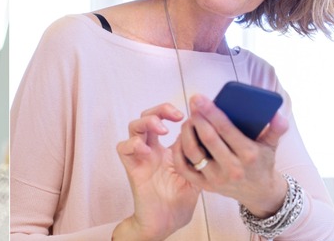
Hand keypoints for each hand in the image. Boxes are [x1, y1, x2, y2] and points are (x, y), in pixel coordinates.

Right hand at [113, 103, 200, 240]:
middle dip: (159, 110)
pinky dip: (132, 144)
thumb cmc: (179, 201)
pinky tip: (146, 150)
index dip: (171, 111)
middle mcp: (151, 150)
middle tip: (176, 115)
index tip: (188, 114)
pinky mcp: (133, 168)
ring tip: (162, 129)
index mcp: (166, 149)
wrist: (166, 223)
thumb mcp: (197, 174)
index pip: (163, 120)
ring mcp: (141, 158)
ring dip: (147, 122)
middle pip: (146, 117)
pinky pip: (123, 148)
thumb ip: (199, 156)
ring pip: (134, 127)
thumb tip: (210, 136)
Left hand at [172, 94, 288, 217]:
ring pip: (193, 152)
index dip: (211, 112)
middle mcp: (232, 168)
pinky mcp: (204, 186)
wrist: (258, 192)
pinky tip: (180, 137)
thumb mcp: (272, 145)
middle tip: (193, 103)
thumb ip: (276, 129)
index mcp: (248, 155)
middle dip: (197, 118)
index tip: (199, 98)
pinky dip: (178, 151)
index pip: (226, 130)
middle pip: (208, 139)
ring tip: (189, 119)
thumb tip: (277, 114)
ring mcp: (216, 179)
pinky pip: (184, 167)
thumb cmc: (262, 162)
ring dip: (186, 132)